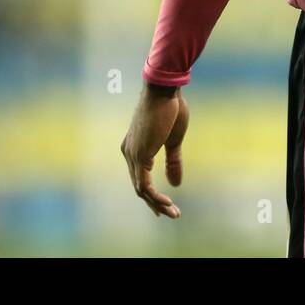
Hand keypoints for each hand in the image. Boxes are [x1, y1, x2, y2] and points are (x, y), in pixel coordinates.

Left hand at [120, 84, 188, 217]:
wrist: (164, 90)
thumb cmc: (170, 109)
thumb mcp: (174, 140)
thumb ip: (173, 162)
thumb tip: (176, 184)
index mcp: (135, 147)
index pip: (140, 178)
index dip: (152, 194)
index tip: (166, 205)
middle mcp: (129, 153)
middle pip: (139, 186)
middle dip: (155, 203)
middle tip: (171, 214)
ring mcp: (132, 155)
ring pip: (141, 189)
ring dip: (157, 204)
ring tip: (174, 213)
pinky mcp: (140, 156)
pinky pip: (144, 185)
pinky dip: (155, 197)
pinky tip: (167, 203)